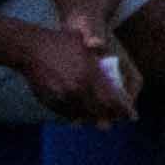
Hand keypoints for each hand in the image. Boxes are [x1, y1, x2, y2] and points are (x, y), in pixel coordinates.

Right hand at [0, 15, 131, 121]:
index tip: (133, 116)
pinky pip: (66, 114)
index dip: (124, 109)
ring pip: (82, 115)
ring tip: (102, 122)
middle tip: (119, 120)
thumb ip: (102, 58)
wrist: (31, 49)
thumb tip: (116, 70)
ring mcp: (61, 97)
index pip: (112, 99)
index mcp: (90, 75)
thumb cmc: (62, 42)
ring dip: (93, 119)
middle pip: (99, 111)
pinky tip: (81, 118)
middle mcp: (77, 90)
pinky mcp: (49, 101)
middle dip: (111, 117)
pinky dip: (76, 116)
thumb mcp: (87, 47)